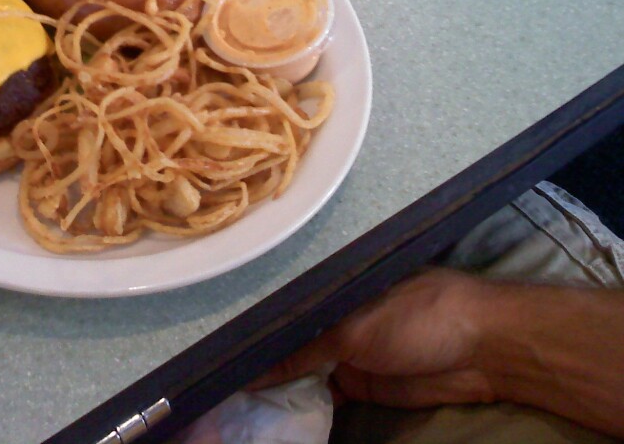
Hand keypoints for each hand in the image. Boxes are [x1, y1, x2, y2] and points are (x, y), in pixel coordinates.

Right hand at [251, 268, 623, 437]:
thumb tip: (254, 367)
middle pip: (285, 338)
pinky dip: (299, 402)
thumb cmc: (417, 317)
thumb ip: (304, 349)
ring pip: (298, 368)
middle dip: (256, 353)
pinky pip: (320, 394)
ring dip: (273, 382)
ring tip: (229, 391)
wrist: (482, 352)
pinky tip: (266, 409)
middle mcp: (331, 314)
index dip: (250, 320)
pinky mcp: (359, 384)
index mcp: (331, 286)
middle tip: (214, 368)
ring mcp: (345, 351)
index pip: (279, 303)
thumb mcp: (353, 329)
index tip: (214, 335)